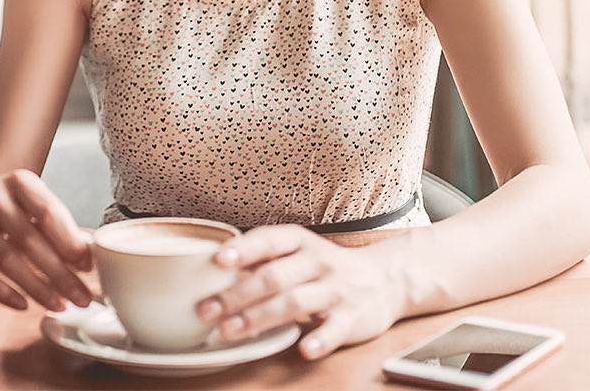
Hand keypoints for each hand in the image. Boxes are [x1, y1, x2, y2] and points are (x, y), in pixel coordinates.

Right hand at [0, 169, 93, 311]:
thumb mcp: (30, 205)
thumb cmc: (5, 208)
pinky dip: (4, 293)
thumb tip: (90, 252)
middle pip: (30, 240)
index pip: (49, 213)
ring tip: (59, 305)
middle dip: (60, 274)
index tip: (89, 268)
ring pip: (6, 260)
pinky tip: (24, 306)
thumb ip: (58, 225)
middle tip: (82, 297)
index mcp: (18, 181)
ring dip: (37, 288)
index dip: (70, 243)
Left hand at [196, 225, 405, 359]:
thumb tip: (212, 271)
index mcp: (298, 241)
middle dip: (236, 294)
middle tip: (207, 310)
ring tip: (230, 331)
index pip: (267, 240)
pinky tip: (303, 349)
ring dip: (259, 318)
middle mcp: (316, 261)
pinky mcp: (351, 318)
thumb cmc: (324, 267)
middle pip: (273, 277)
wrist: (383, 280)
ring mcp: (335, 289)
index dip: (242, 249)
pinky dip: (319, 339)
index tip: (217, 261)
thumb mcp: (296, 252)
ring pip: (294, 302)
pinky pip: (335, 330)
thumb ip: (263, 260)